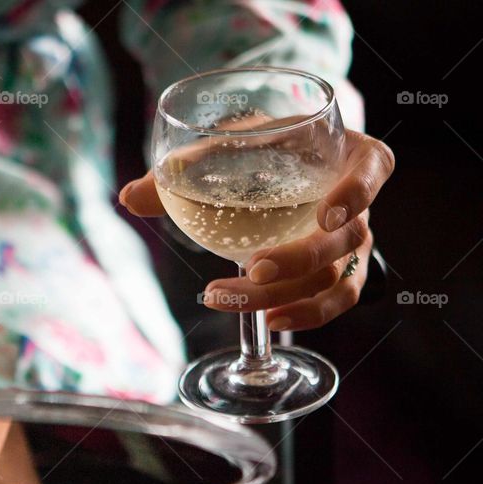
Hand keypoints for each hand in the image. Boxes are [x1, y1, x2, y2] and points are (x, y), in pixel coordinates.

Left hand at [120, 129, 394, 329]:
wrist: (281, 161)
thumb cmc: (265, 146)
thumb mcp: (234, 144)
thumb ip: (186, 168)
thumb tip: (129, 198)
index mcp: (349, 156)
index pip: (372, 170)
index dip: (356, 193)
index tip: (327, 215)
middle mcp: (361, 203)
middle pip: (345, 239)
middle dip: (298, 259)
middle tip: (253, 268)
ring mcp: (355, 243)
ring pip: (334, 278)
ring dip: (285, 294)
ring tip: (230, 299)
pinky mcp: (341, 273)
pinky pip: (334, 301)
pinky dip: (305, 315)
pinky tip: (266, 321)